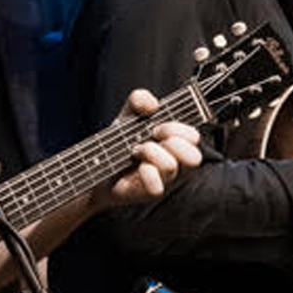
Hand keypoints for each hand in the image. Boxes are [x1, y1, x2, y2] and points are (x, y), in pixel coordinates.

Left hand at [102, 88, 203, 203]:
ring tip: (136, 150)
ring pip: (171, 166)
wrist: (98, 164)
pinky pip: (157, 187)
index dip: (178, 129)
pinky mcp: (150, 193)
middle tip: (152, 136)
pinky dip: (146, 174)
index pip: (194, 137)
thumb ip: (140, 99)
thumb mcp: (129, 114)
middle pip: (194, 157)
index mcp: (177, 144)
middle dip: (172, 141)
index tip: (157, 126)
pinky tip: (137, 167)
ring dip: (150, 152)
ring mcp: (165, 181)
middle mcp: (176, 164)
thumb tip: (152, 104)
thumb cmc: (121, 140)